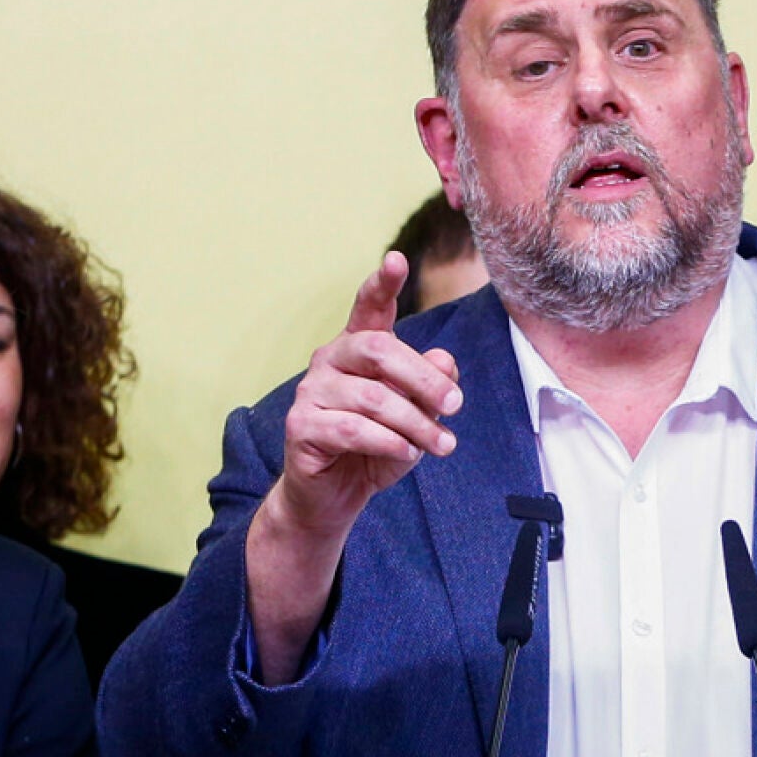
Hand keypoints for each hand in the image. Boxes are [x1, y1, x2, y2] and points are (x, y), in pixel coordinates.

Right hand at [272, 252, 461, 539]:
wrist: (335, 497)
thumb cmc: (377, 448)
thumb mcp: (416, 416)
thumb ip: (430, 387)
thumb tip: (444, 360)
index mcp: (358, 348)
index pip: (368, 308)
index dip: (382, 283)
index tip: (396, 259)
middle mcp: (330, 360)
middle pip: (378, 349)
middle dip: (423, 378)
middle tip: (455, 404)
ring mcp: (311, 392)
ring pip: (372, 398)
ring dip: (415, 424)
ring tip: (441, 445)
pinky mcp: (301, 426)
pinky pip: (353, 429)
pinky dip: (388, 442)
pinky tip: (407, 453)